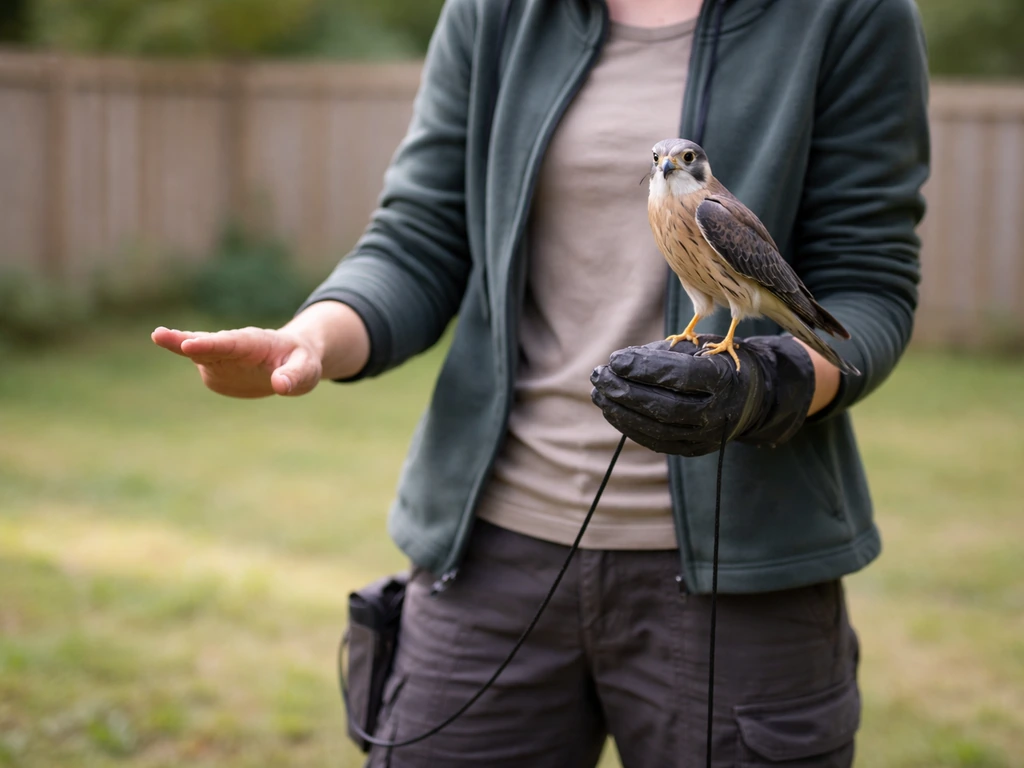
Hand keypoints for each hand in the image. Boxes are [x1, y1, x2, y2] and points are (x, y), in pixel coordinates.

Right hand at [151, 326, 322, 397]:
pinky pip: (201, 362)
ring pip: (198, 351)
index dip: (210, 344)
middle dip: (184, 340)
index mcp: (255, 343)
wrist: (293, 360)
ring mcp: (223, 357)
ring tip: (157, 335)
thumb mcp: (307, 370)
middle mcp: (234, 347)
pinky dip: (186, 354)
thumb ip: (294, 376)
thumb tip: (280, 386)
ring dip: (178, 344)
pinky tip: (168, 343)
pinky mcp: (216, 367)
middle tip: (159, 335)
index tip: (190, 344)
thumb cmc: (302, 361)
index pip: (231, 344)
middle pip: (207, 342)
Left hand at [590, 336, 815, 455]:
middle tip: (599, 375)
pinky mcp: (694, 449)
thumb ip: (660, 354)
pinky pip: (657, 441)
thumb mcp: (697, 348)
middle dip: (625, 391)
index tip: (615, 359)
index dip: (643, 368)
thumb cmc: (715, 363)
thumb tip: (618, 363)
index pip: (679, 376)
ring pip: (658, 428)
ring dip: (621, 411)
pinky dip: (630, 426)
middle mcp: (718, 412)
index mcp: (724, 379)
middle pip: (665, 406)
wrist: (749, 397)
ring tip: (599, 392)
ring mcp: (707, 436)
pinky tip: (612, 410)